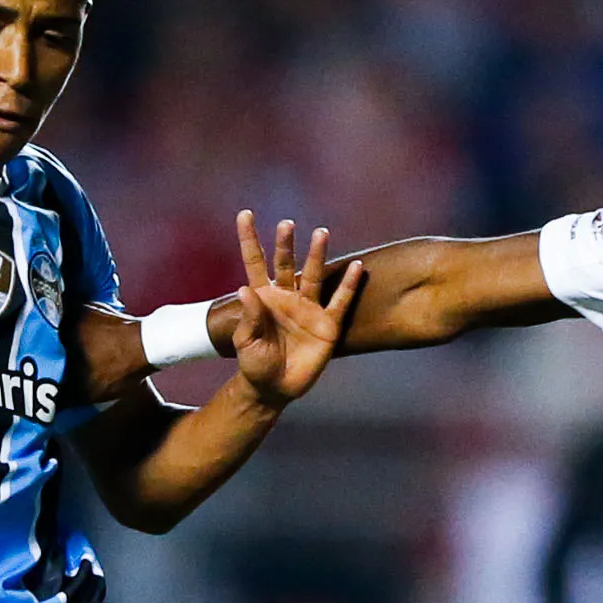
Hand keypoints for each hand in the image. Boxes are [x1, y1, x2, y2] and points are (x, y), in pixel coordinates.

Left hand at [227, 210, 361, 408]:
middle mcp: (287, 296)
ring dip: (317, 255)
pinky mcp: (328, 325)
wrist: (275, 388)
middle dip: (286, 244)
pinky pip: (340, 301)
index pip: (255, 261)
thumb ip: (248, 317)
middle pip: (286, 264)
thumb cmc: (255, 363)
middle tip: (287, 225)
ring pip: (314, 276)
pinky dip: (349, 284)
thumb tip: (245, 289)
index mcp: (263, 297)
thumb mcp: (246, 342)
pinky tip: (357, 266)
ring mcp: (309, 308)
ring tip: (321, 233)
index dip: (250, 238)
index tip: (245, 214)